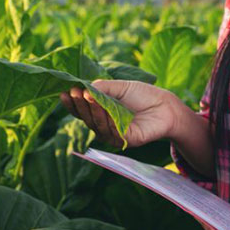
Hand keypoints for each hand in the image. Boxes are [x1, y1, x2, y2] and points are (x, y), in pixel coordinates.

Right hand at [59, 80, 184, 148]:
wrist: (165, 106)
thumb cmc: (143, 95)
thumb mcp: (120, 87)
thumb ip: (103, 88)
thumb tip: (84, 88)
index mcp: (101, 112)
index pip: (82, 110)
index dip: (72, 103)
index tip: (65, 92)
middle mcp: (105, 124)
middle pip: (86, 118)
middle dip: (79, 105)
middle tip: (75, 92)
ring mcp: (113, 134)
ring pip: (96, 125)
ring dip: (91, 110)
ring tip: (87, 96)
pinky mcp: (124, 141)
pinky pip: (110, 131)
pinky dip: (106, 119)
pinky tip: (103, 108)